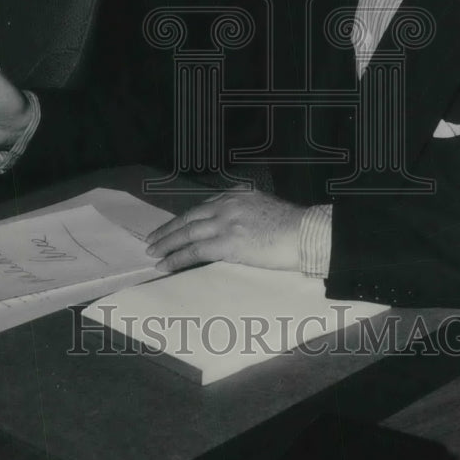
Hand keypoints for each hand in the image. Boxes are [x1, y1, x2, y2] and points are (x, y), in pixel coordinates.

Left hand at [145, 188, 303, 273]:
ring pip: (187, 232)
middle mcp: (228, 204)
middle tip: (153, 239)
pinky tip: (166, 264)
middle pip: (189, 217)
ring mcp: (226, 223)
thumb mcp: (266, 208)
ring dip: (167, 243)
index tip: (175, 226)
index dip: (186, 218)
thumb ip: (247, 214)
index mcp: (238, 195)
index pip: (204, 206)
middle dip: (169, 229)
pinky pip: (194, 251)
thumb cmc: (295, 226)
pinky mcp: (227, 243)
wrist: (306, 232)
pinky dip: (177, 258)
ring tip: (153, 252)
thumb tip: (239, 229)